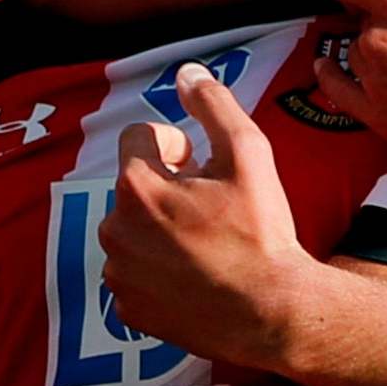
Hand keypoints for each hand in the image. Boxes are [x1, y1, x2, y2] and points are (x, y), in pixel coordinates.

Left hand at [100, 62, 324, 369]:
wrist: (271, 312)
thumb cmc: (261, 233)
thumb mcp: (249, 153)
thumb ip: (213, 104)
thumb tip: (186, 73)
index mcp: (137, 185)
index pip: (140, 136)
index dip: (177, 144)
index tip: (204, 166)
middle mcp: (114, 229)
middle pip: (136, 186)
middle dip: (169, 189)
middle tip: (214, 209)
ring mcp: (118, 274)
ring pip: (134, 231)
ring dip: (162, 229)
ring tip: (208, 245)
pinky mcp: (128, 309)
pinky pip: (136, 274)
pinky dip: (159, 270)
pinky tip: (196, 276)